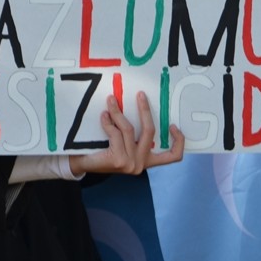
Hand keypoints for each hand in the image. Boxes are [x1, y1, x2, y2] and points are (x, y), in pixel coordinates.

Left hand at [69, 92, 184, 176]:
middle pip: (150, 131)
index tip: (173, 125)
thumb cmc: (104, 154)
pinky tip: (104, 115)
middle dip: (145, 110)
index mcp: (147, 161)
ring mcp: (130, 163)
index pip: (172, 156)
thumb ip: (134, 137)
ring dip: (118, 112)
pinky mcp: (118, 160)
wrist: (82, 165)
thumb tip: (141, 109)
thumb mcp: (124, 147)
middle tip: (140, 95)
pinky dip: (108, 122)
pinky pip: (115, 133)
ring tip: (111, 101)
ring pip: (129, 129)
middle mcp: (141, 163)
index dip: (179, 141)